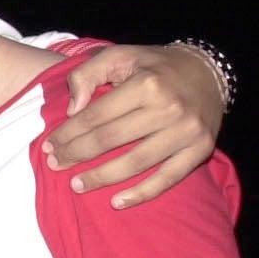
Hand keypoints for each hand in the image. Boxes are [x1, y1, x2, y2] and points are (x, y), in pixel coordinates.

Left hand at [44, 42, 222, 207]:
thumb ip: (86, 74)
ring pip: (135, 162)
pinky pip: (168, 178)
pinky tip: (117, 202)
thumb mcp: (119, 55)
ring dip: (101, 178)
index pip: (96, 116)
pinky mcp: (202, 150)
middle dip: (77, 154)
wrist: (209, 72)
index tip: (49, 146)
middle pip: (111, 140)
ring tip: (76, 185)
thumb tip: (72, 110)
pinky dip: (142, 193)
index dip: (68, 133)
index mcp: (147, 84)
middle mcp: (169, 108)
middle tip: (55, 164)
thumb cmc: (154, 66)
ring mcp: (187, 131)